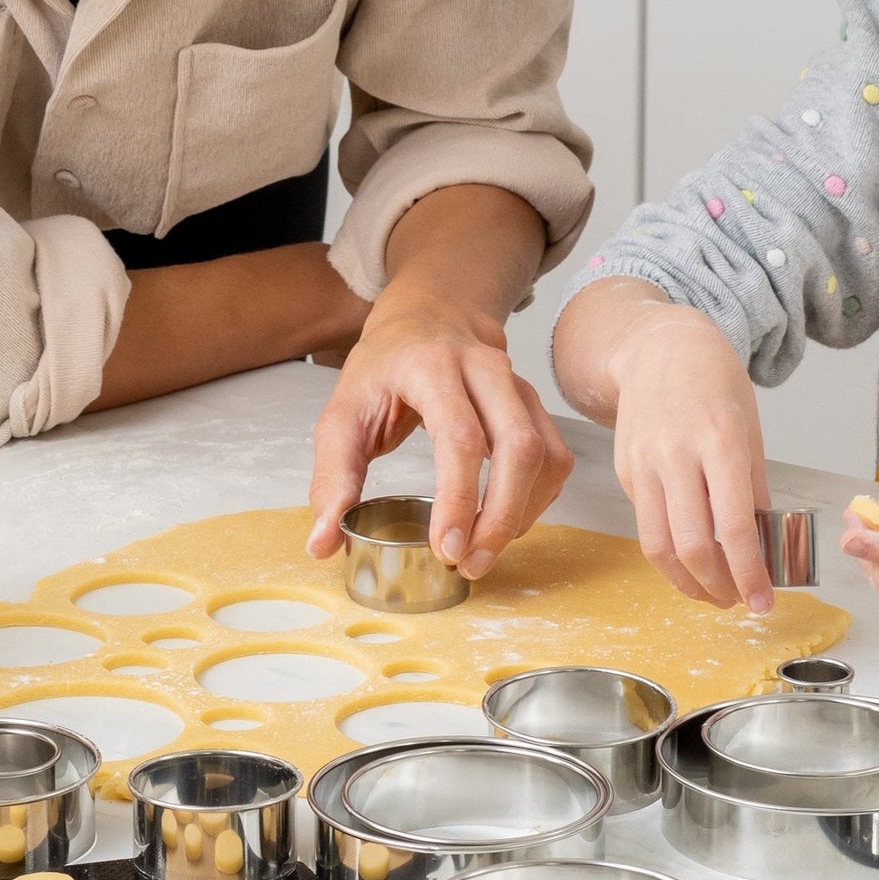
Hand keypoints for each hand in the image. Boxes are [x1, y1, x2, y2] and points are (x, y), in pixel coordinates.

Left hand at [304, 301, 571, 575]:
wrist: (430, 315)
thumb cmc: (384, 368)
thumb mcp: (342, 412)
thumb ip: (333, 477)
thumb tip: (323, 544)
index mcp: (430, 366)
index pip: (459, 434)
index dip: (458, 496)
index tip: (445, 547)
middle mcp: (485, 369)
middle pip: (518, 446)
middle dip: (500, 516)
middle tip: (468, 564)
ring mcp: (517, 384)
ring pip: (545, 454)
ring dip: (521, 513)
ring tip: (484, 553)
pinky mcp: (535, 404)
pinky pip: (556, 457)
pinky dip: (538, 499)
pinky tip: (506, 521)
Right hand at [604, 301, 772, 613]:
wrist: (662, 348)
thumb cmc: (715, 385)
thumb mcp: (751, 431)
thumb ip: (754, 491)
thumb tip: (763, 549)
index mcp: (720, 442)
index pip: (733, 528)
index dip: (750, 574)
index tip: (764, 600)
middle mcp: (677, 455)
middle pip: (691, 545)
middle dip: (718, 588)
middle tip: (738, 601)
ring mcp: (644, 463)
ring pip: (658, 546)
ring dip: (687, 583)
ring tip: (712, 593)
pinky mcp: (625, 471)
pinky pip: (646, 524)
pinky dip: (668, 553)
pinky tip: (689, 559)